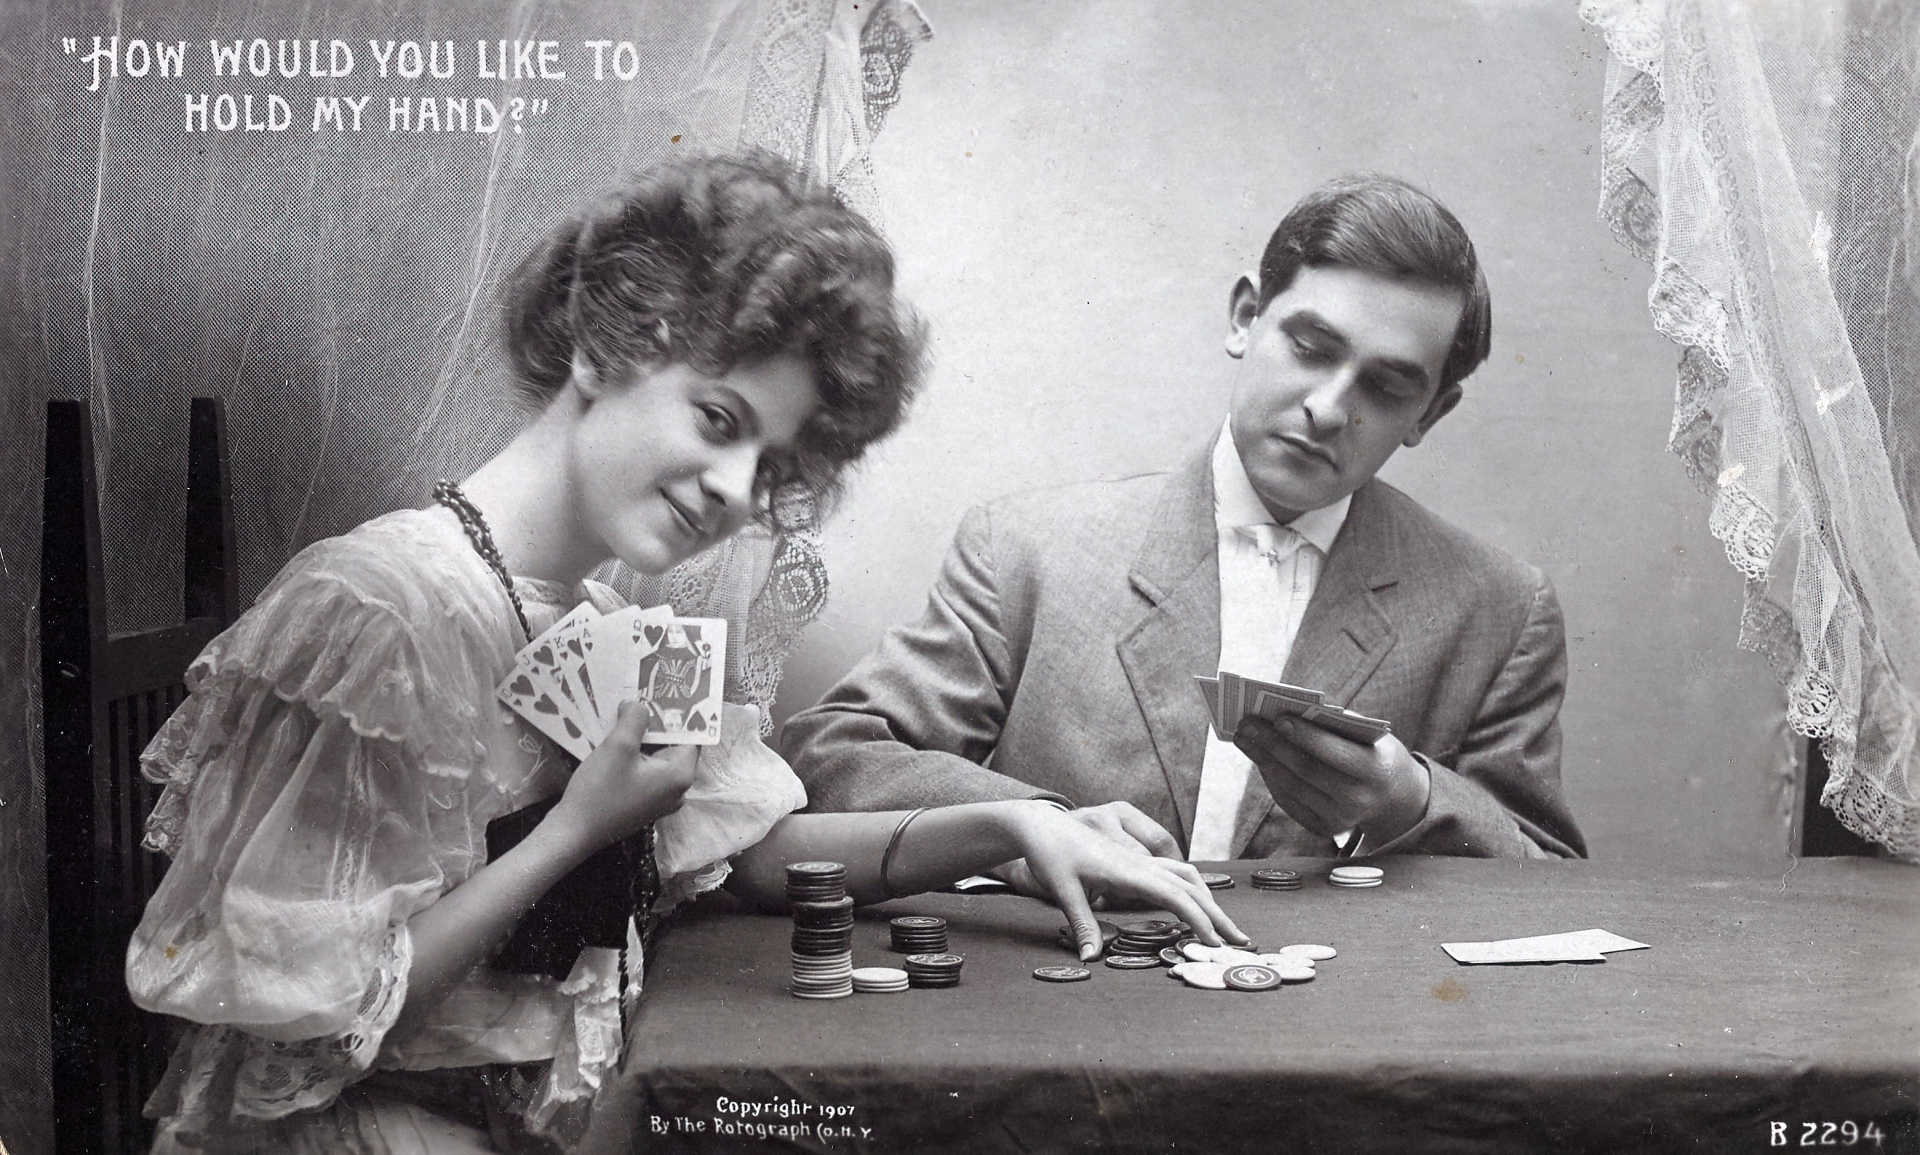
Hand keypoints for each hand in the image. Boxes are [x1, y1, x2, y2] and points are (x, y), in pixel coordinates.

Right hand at [548, 701, 697, 855]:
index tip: (666, 692)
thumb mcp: (618, 746)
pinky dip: (636, 754)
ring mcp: (661, 798)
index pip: (691, 735)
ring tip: (628, 713)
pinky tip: (618, 739)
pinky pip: (646, 770)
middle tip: (642, 696)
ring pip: (657, 757)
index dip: (678, 713)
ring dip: (643, 738)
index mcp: (681, 775)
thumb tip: (639, 705)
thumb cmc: (600, 791)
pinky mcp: (644, 802)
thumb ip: (635, 719)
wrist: (574, 832)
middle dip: (657, 723)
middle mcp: (678, 789)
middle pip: (674, 745)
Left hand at [1005, 804, 1247, 960]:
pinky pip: (1174, 871)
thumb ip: (1083, 923)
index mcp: (1127, 870)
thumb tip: (1092, 958)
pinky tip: (1200, 903)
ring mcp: (1141, 859)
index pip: (1174, 895)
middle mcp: (1141, 862)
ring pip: (1187, 876)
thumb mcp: (1064, 891)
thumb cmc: (1051, 856)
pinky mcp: (1137, 860)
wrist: (1043, 825)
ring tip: (1224, 927)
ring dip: (1209, 900)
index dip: (1198, 919)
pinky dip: (1194, 888)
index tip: (1214, 942)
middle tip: (1239, 942)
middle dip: (1217, 914)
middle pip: (1190, 887)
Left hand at [1233, 715, 1429, 843]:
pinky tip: (1259, 758)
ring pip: (1292, 787)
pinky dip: (1271, 777)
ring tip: (1245, 737)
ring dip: (1264, 760)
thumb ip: (1333, 724)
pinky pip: (1289, 801)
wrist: (1391, 795)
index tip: (1279, 718)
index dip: (1306, 736)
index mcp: (1374, 770)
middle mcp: (1358, 800)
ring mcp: (1339, 819)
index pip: (1335, 753)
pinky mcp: (1322, 829)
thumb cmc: (1372, 751)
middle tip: (1247, 723)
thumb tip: (1285, 713)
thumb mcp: (1366, 735)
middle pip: (1306, 771)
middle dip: (1273, 745)